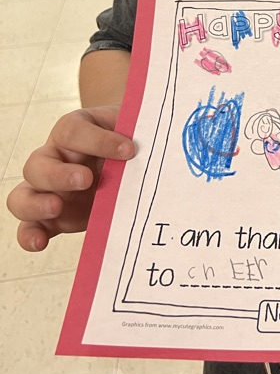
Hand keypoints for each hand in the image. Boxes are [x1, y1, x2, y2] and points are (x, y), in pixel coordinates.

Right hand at [5, 106, 134, 251]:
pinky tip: (40, 242)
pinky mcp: (54, 217)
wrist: (133, 155)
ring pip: (23, 195)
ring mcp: (50, 189)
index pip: (74, 131)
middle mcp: (55, 158)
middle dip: (59, 174)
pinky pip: (30, 226)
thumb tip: (163, 143)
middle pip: (38, 163)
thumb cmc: (132, 137)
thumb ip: (141, 135)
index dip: (98, 139)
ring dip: (36, 204)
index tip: (129, 150)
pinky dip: (30, 235)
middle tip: (87, 179)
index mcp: (75, 130)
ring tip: (57, 207)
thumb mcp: (136, 130)